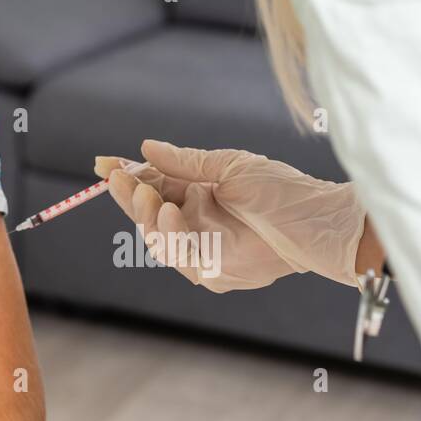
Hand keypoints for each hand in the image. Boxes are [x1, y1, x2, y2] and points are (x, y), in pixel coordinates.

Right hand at [96, 140, 366, 290]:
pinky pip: (179, 257)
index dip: (126, 177)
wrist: (318, 223)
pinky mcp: (212, 272)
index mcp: (196, 193)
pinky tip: (170, 215)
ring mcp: (202, 249)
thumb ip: (185, 161)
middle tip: (119, 180)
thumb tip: (144, 148)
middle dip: (129, 196)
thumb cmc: (281, 190)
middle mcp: (195, 222)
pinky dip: (170, 236)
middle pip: (146, 214)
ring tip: (148, 196)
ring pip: (156, 238)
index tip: (102, 164)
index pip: (151, 185)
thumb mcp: (228, 166)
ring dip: (146, 216)